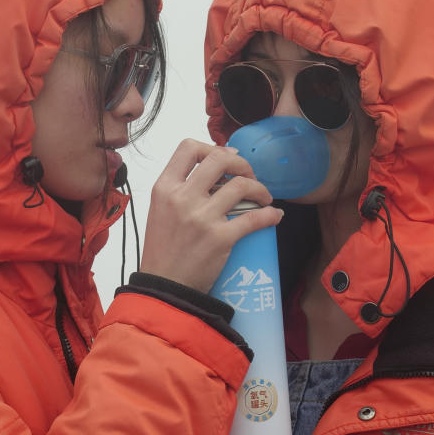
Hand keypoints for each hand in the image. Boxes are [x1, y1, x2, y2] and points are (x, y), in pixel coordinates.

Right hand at [140, 139, 282, 292]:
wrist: (164, 287)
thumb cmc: (162, 250)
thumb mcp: (159, 210)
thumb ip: (179, 190)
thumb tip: (211, 174)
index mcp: (164, 188)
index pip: (188, 148)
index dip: (212, 147)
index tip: (226, 158)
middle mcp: (182, 198)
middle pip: (219, 159)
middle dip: (241, 163)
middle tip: (249, 175)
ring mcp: (202, 217)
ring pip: (241, 185)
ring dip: (260, 188)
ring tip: (264, 197)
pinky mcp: (220, 238)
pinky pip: (254, 218)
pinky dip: (269, 214)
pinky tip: (274, 216)